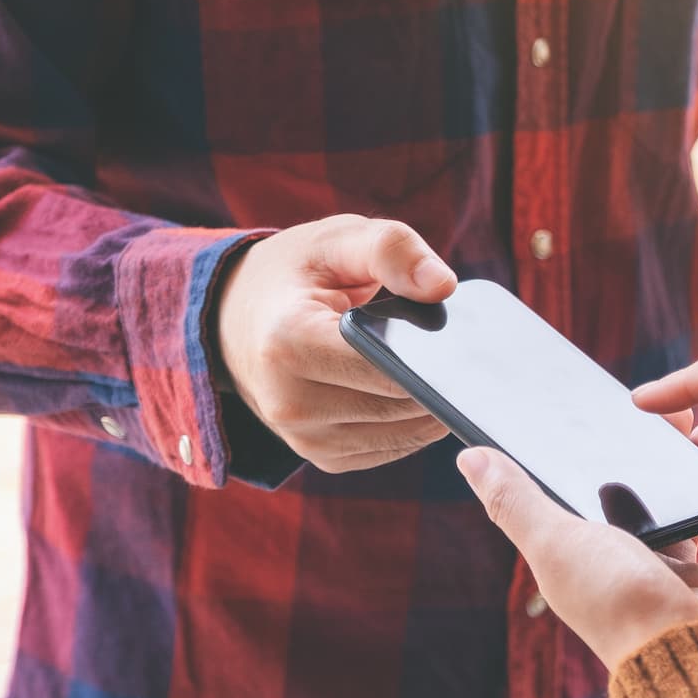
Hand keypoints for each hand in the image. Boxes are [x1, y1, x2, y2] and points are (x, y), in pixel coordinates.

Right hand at [217, 214, 456, 472]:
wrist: (234, 317)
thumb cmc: (295, 275)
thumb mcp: (337, 240)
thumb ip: (392, 250)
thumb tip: (442, 286)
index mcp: (289, 342)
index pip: (388, 366)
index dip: (434, 356)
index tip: (464, 343)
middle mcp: (290, 401)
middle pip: (401, 404)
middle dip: (438, 379)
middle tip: (458, 352)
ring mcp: (303, 438)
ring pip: (404, 432)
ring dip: (432, 405)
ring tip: (438, 369)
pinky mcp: (322, 457)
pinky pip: (391, 448)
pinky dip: (413, 425)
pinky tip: (416, 393)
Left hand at [457, 422, 697, 667]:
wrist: (693, 658)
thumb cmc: (617, 604)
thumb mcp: (555, 542)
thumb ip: (515, 500)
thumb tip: (469, 456)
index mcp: (582, 558)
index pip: (585, 494)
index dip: (597, 452)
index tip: (613, 409)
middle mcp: (627, 567)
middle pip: (644, 496)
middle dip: (659, 453)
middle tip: (672, 411)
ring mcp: (677, 578)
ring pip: (691, 510)